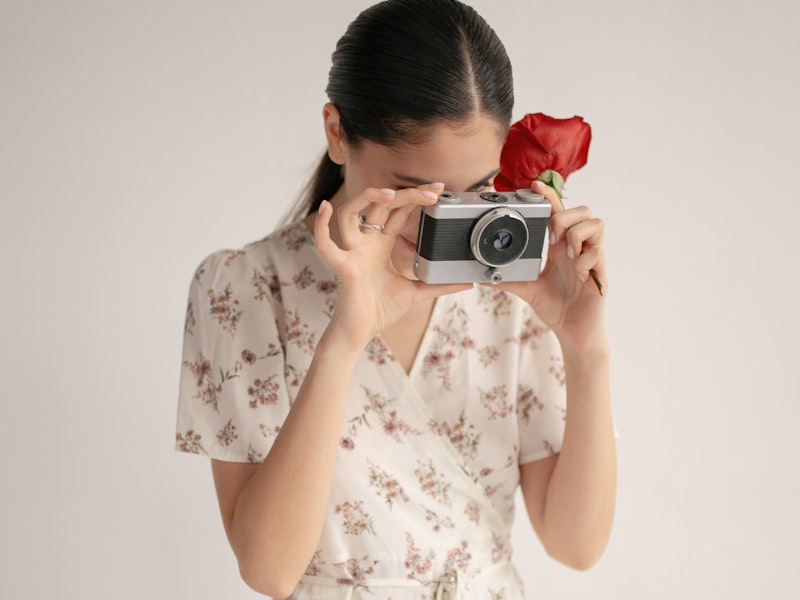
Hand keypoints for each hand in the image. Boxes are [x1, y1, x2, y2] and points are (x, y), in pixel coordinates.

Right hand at [314, 185, 469, 349]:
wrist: (361, 332)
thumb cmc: (379, 309)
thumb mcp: (417, 292)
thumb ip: (440, 285)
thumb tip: (467, 283)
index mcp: (381, 244)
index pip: (397, 211)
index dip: (415, 197)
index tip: (438, 190)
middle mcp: (366, 242)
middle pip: (381, 206)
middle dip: (405, 194)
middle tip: (432, 190)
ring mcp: (352, 252)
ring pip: (351, 213)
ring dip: (367, 198)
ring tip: (390, 193)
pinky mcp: (343, 268)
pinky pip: (326, 245)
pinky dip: (322, 226)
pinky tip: (326, 208)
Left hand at [497, 180, 607, 348]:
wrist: (573, 331)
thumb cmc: (555, 307)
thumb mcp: (528, 290)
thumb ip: (508, 280)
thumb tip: (482, 277)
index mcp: (560, 247)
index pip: (557, 213)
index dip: (549, 196)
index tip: (535, 184)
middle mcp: (576, 248)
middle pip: (582, 211)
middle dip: (564, 218)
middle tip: (553, 239)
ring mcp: (591, 258)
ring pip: (596, 224)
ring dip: (578, 234)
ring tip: (568, 254)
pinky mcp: (600, 273)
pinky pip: (599, 253)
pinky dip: (586, 259)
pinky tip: (577, 273)